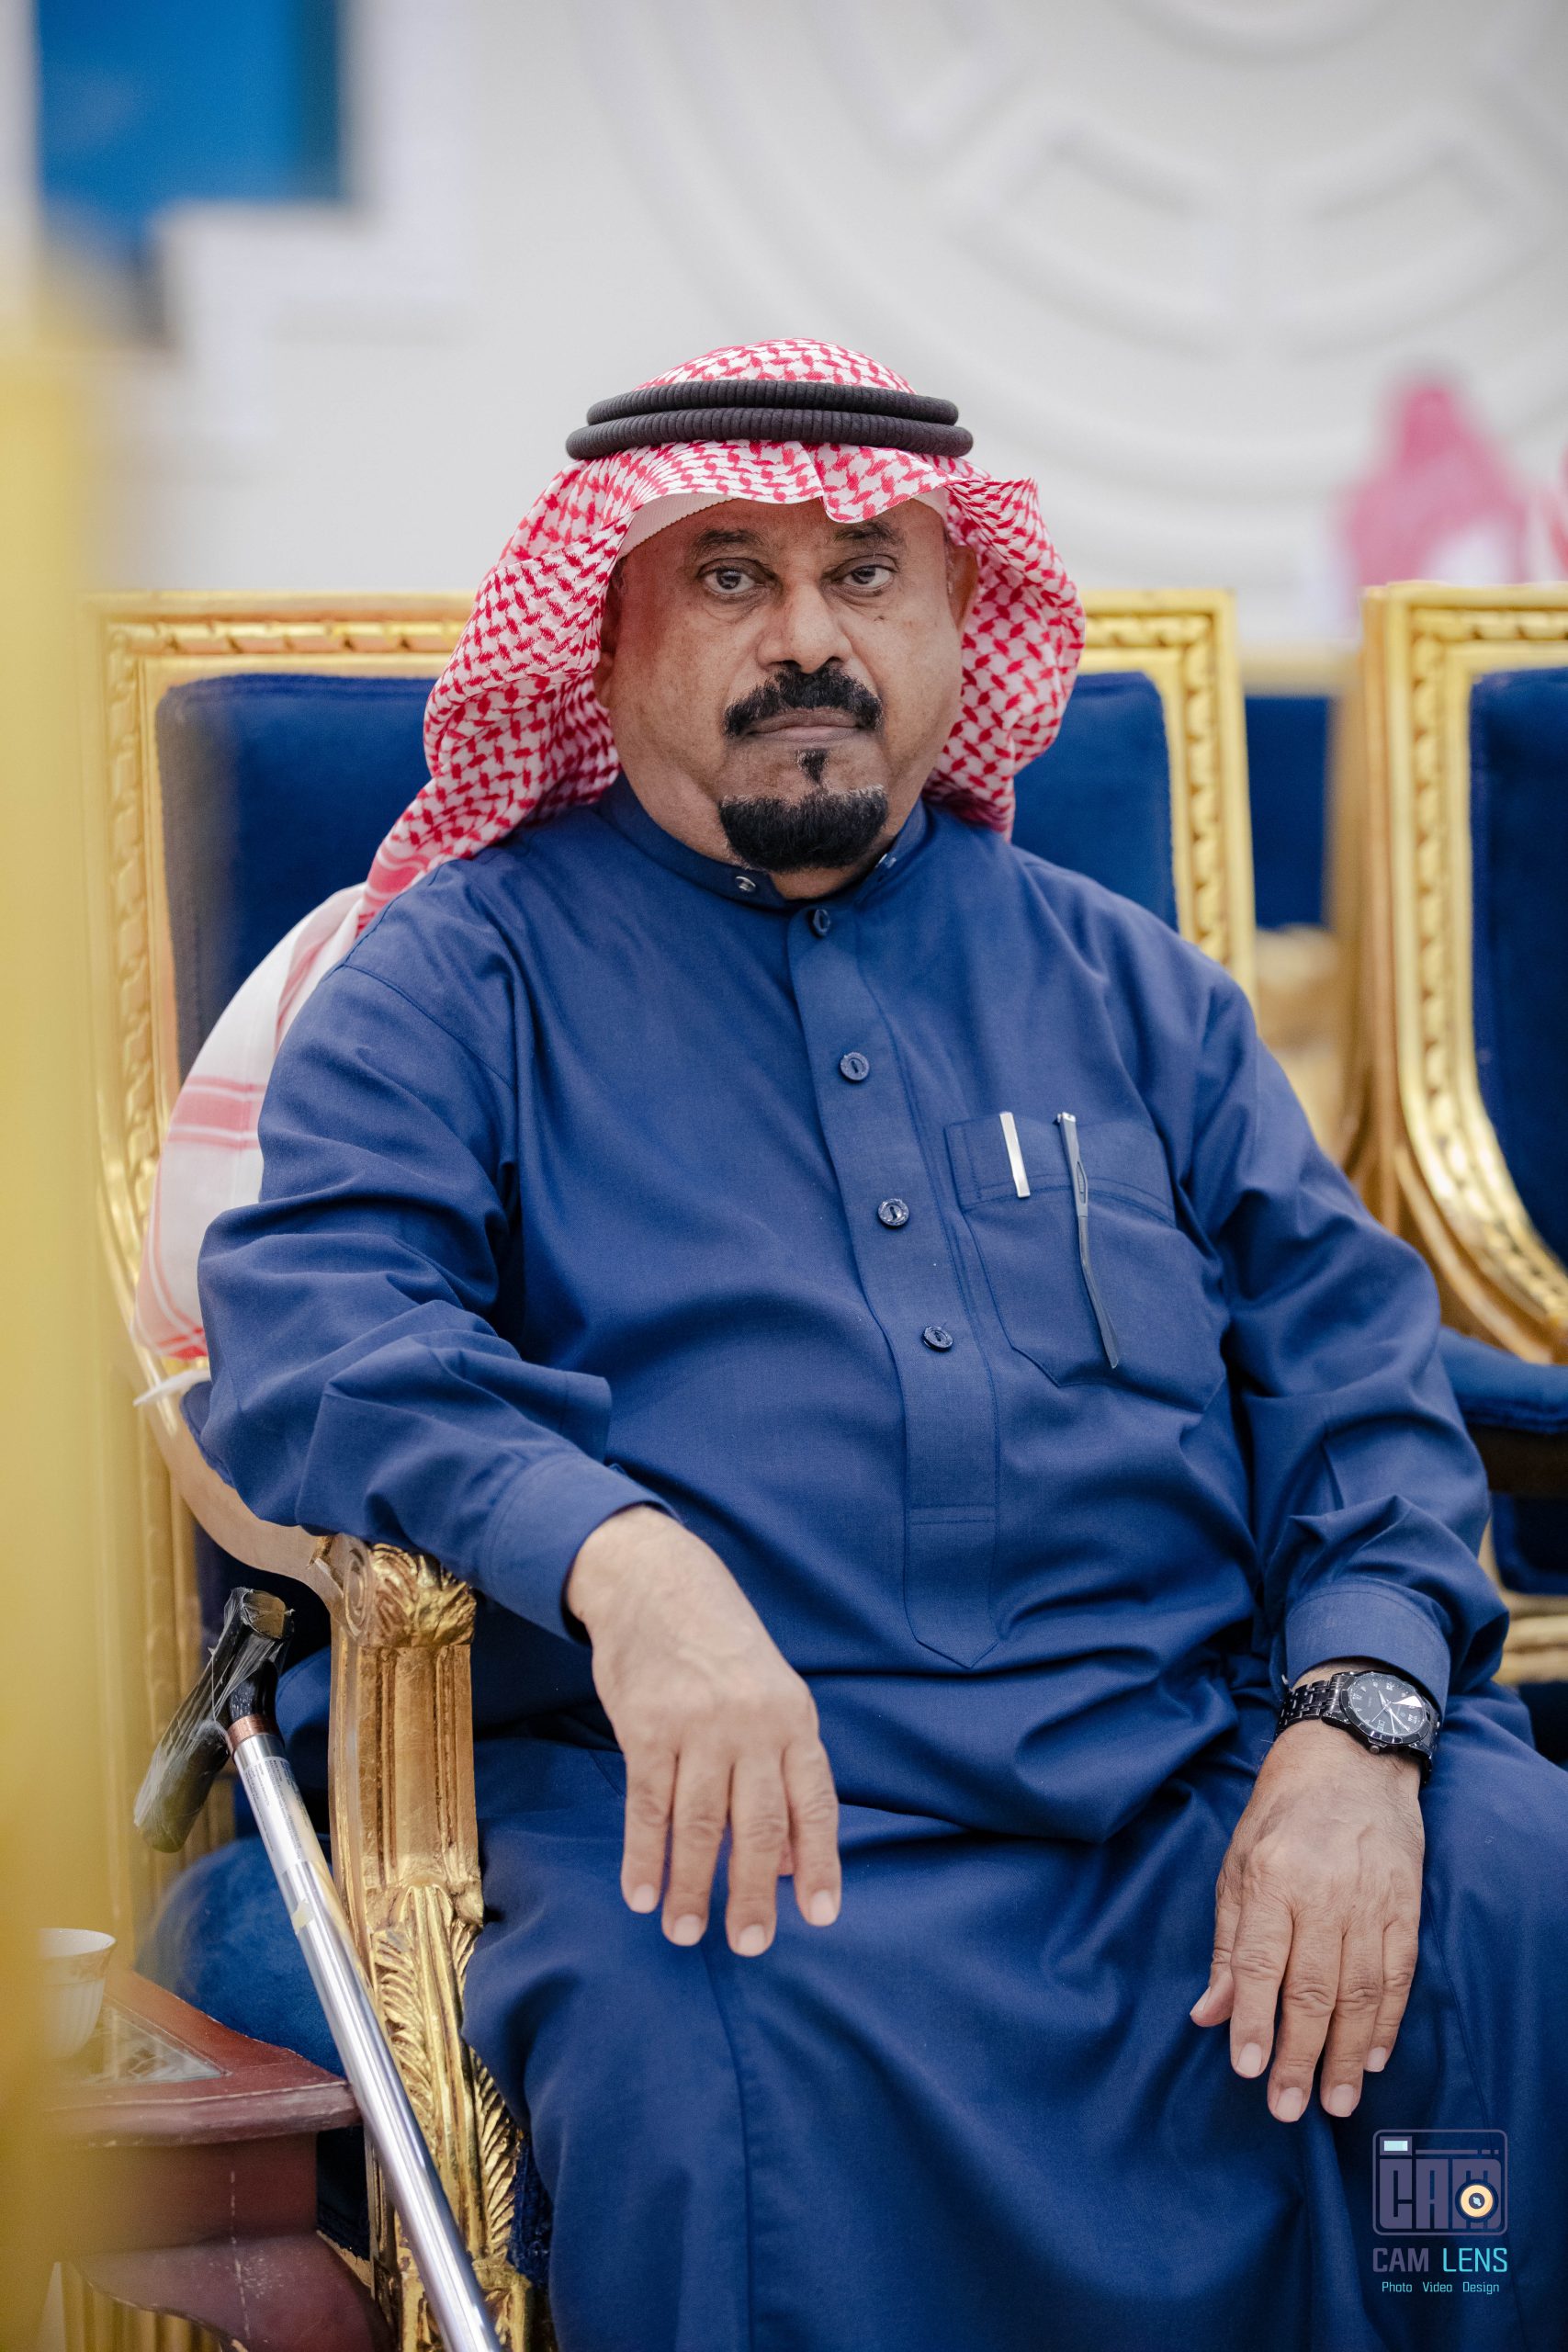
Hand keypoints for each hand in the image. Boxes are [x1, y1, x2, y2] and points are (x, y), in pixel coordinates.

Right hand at [565, 1506, 841, 1955]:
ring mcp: (699, 1725)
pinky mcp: (646, 1726)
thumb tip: (795, 1860)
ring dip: (692, 1886)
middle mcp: (754, 1724)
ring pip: (700, 1825)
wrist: (657, 1580)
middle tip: (749, 1944)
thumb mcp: (771, 1695)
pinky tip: (642, 1893)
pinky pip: (648, 1805)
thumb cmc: (719, 1647)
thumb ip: (784, 1771)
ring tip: (685, 1931)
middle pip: (759, 1826)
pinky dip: (644, 1856)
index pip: (815, 1803)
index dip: (819, 1863)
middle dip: (754, 1893)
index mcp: (794, 1717)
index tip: (819, 1917)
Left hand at [1190, 1669, 1424, 2121]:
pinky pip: (1399, 1975)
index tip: (1248, 2071)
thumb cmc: (1282, 1814)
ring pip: (1361, 1993)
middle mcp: (1323, 1894)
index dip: (1254, 2021)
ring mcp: (1369, 1902)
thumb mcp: (1237, 1864)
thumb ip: (1228, 1944)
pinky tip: (1376, 2056)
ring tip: (1337, 2100)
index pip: (1260, 1964)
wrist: (1350, 1760)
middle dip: (1300, 2055)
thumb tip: (1209, 2013)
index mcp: (1272, 1879)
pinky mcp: (1405, 1907)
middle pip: (1313, 1989)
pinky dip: (1388, 2021)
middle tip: (1289, 2108)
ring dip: (1349, 2053)